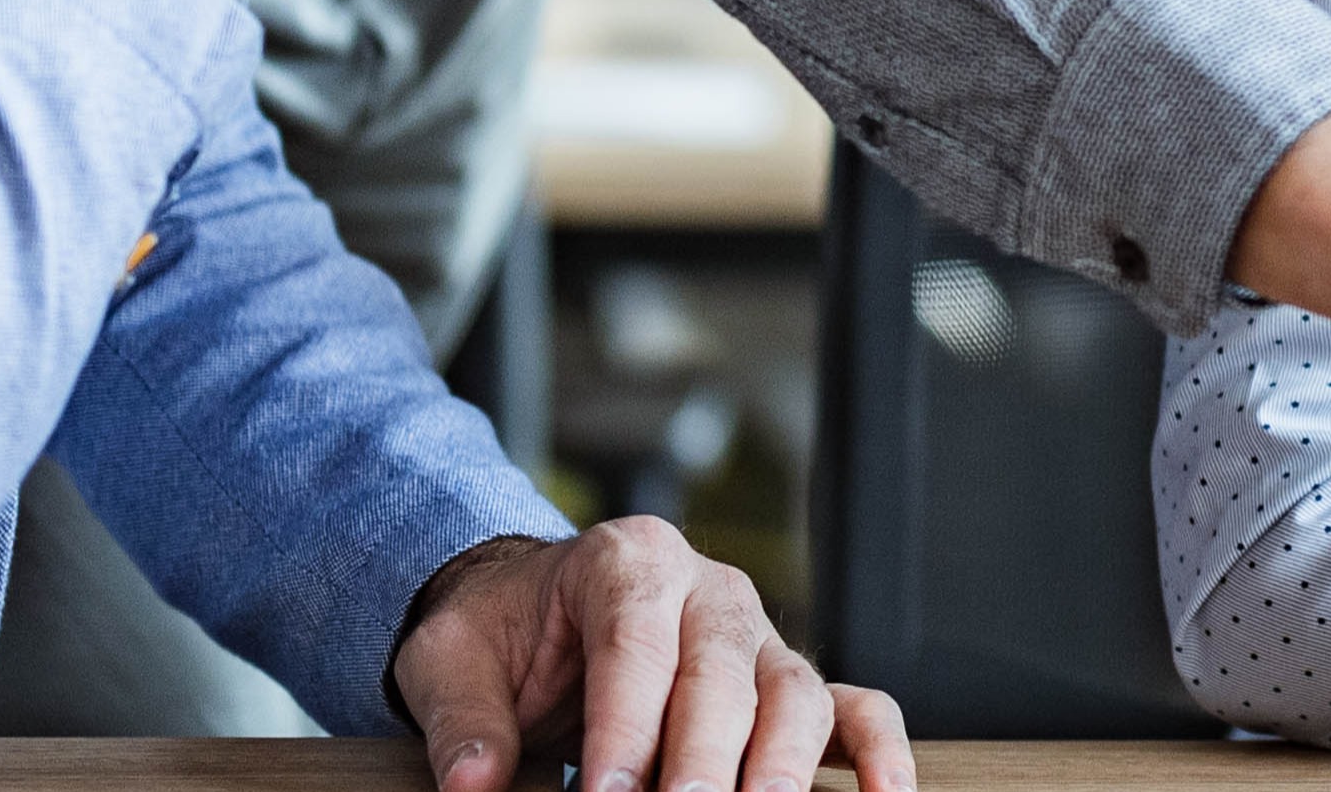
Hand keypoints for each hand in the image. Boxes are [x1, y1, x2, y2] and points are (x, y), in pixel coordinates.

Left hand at [391, 522, 909, 791]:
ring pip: (796, 693)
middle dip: (704, 761)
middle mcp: (709, 589)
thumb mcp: (451, 660)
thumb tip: (473, 784)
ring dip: (781, 766)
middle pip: (723, 675)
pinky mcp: (788, 680)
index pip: (637, 644)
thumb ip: (465, 721)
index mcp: (628, 562)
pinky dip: (880, 752)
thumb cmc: (500, 632)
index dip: (626, 728)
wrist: (529, 608)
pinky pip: (857, 707)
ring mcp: (760, 636)